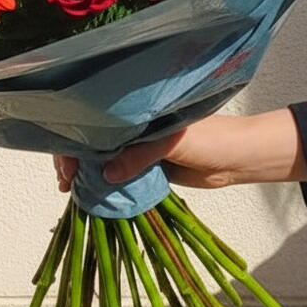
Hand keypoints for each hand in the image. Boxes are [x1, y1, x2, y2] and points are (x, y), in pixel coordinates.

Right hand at [53, 109, 306, 191]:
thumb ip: (141, 155)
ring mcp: (140, 147)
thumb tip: (105, 175)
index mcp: (137, 111)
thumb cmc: (212, 139)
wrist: (240, 158)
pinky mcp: (148, 166)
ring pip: (103, 158)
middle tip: (66, 183)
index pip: (95, 121)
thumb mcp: (173, 142)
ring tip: (73, 191)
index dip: (76, 140)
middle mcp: (134, 126)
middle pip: (94, 140)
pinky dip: (105, 184)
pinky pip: (120, 174)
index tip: (67, 165)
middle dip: (75, 159)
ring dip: (87, 174)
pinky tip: (92, 195)